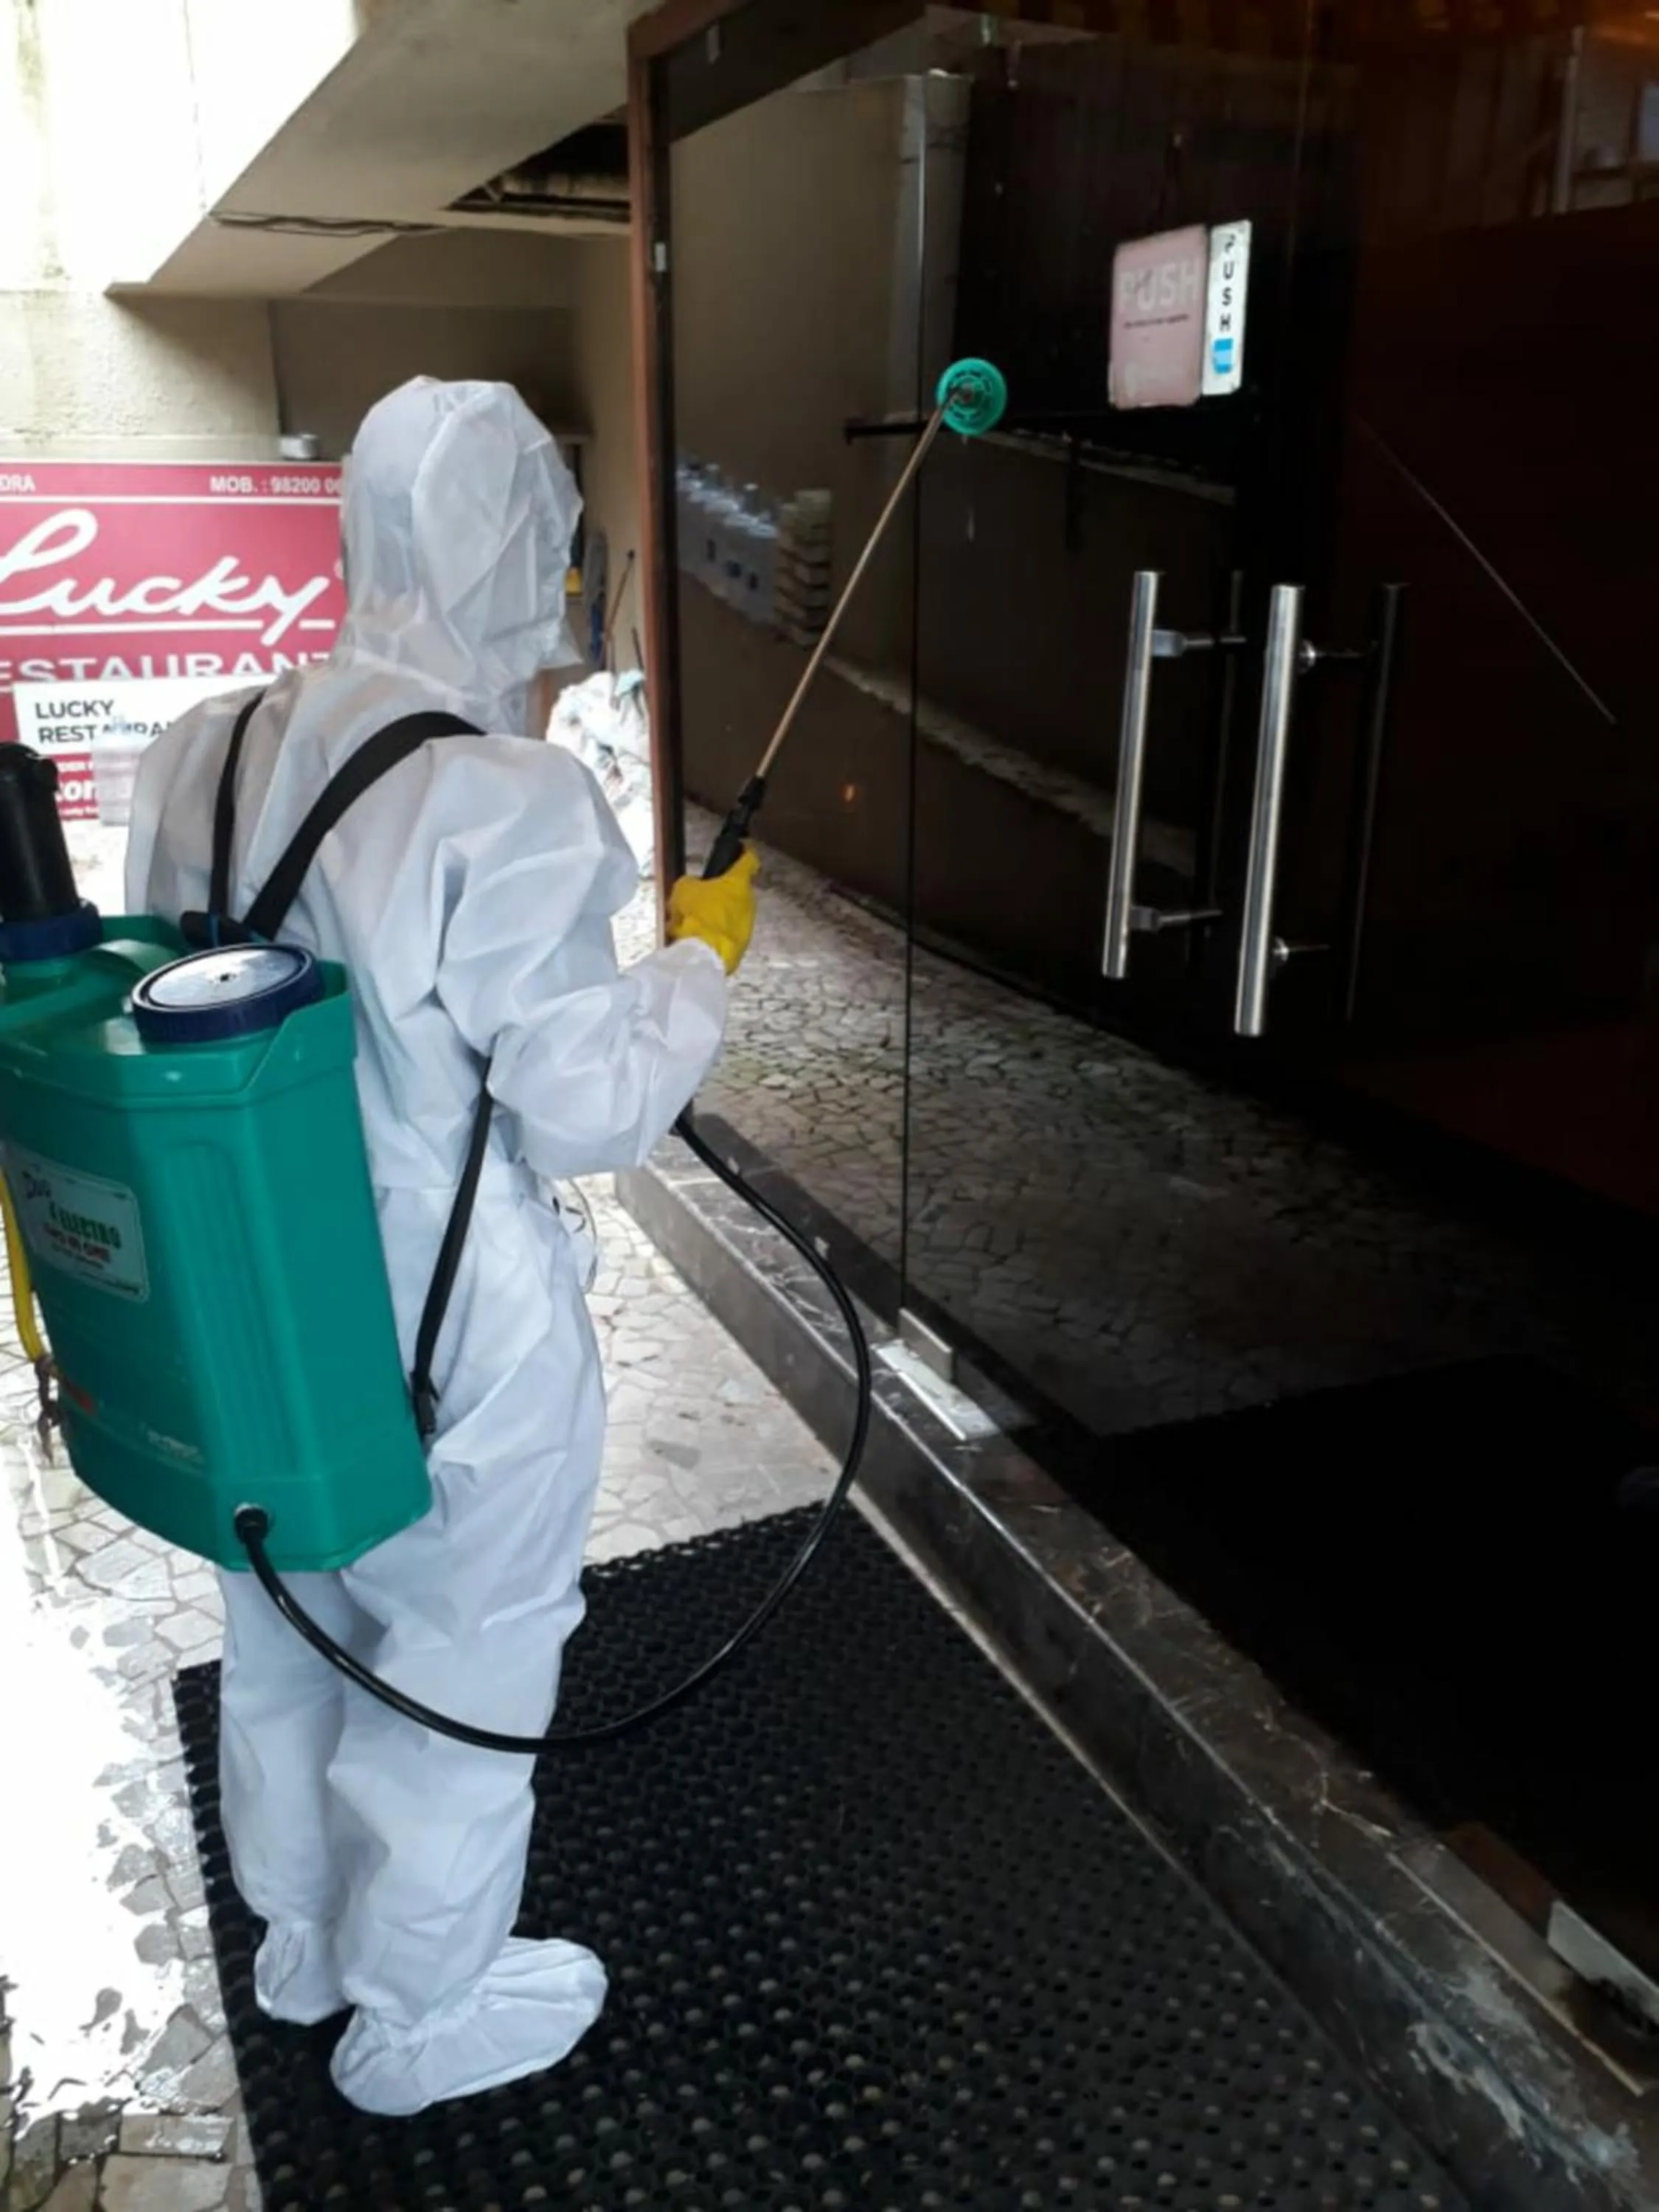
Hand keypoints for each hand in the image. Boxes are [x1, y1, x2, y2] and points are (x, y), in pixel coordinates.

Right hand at [666, 848, 758, 975]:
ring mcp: (748, 924)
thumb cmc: (696, 914)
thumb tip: (695, 887)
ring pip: (730, 913)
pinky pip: (727, 933)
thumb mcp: (684, 889)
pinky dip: (715, 934)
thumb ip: (692, 883)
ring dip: (714, 915)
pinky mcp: (743, 944)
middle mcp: (749, 901)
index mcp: (738, 882)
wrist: (705, 954)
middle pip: (735, 891)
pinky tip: (697, 939)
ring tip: (690, 924)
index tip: (741, 849)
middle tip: (697, 899)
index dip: (744, 852)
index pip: (749, 860)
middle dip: (718, 893)